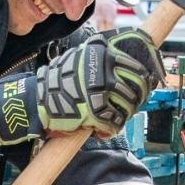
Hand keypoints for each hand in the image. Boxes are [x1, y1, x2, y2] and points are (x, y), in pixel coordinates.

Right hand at [36, 28, 162, 136]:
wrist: (38, 101)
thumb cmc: (58, 81)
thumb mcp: (78, 57)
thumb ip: (100, 56)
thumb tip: (125, 58)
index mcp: (102, 55)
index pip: (135, 65)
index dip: (143, 77)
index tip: (146, 83)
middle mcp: (104, 71)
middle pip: (138, 84)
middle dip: (138, 96)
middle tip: (133, 102)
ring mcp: (101, 92)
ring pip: (129, 104)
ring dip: (125, 113)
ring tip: (115, 116)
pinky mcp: (96, 112)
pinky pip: (115, 122)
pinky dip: (111, 129)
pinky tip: (103, 129)